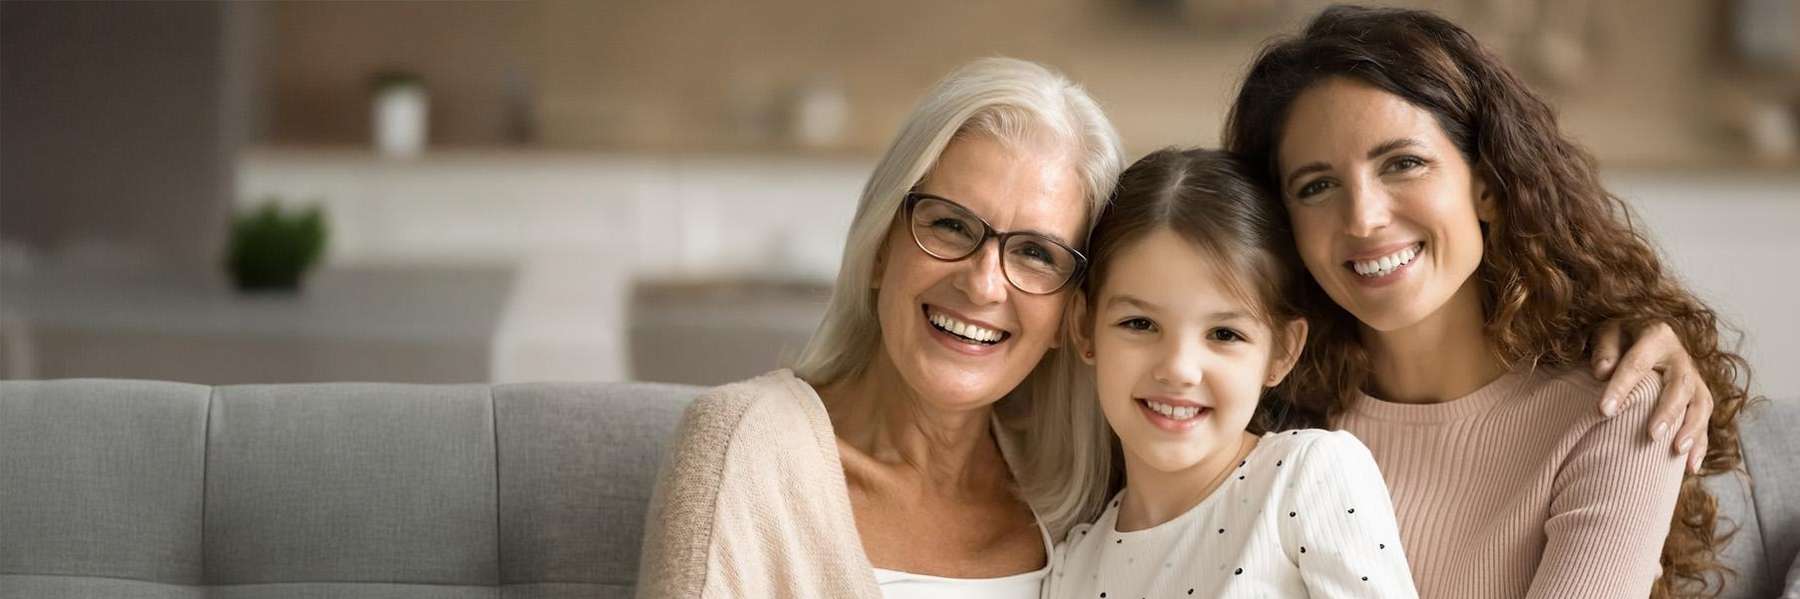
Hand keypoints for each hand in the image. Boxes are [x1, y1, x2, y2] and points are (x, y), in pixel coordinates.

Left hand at [1590, 320, 1711, 473]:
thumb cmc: (1620, 337)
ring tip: (1678, 451)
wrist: (1643, 333)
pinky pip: (1706, 420)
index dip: (1621, 387)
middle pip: (1680, 386)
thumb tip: (1603, 371)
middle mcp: (1681, 357)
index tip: (1604, 411)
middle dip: (1668, 412)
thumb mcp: (1608, 333)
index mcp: (1656, 337)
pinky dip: (1701, 443)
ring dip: (1692, 429)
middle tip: (1652, 435)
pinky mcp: (1699, 396)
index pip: (1637, 364)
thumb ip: (1605, 349)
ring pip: (1701, 404)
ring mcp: (1694, 377)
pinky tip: (1691, 467)